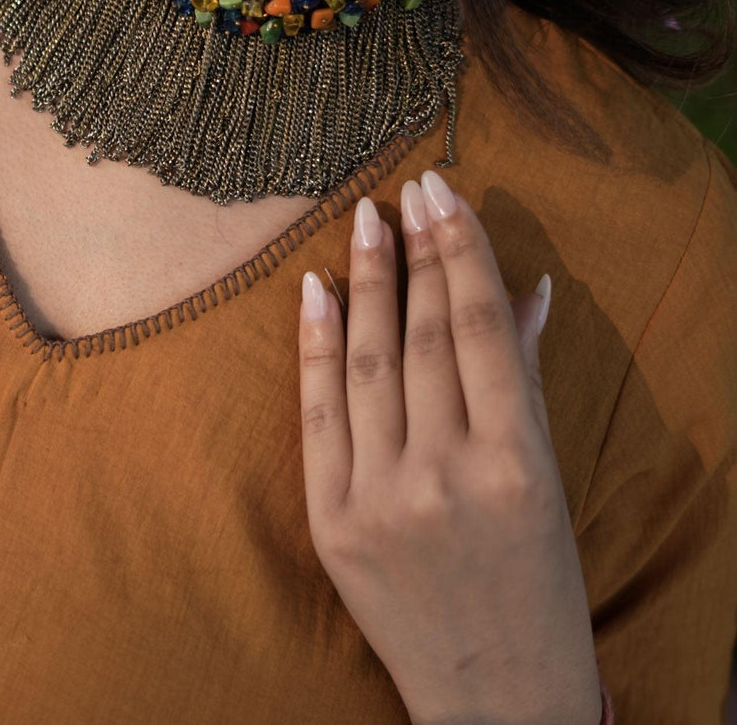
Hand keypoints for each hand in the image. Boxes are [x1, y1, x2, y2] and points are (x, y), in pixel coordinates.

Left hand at [296, 170, 602, 724]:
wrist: (493, 696)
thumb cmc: (536, 584)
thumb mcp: (548, 483)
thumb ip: (528, 383)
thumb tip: (525, 288)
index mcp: (515, 464)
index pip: (483, 329)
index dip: (461, 251)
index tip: (444, 193)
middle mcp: (445, 475)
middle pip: (426, 338)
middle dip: (415, 254)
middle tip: (406, 191)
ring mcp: (380, 498)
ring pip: (369, 365)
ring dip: (365, 283)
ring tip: (361, 221)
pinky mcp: (330, 522)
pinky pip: (318, 415)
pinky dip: (315, 348)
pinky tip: (316, 290)